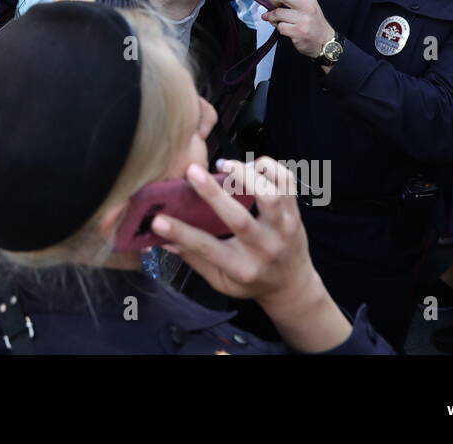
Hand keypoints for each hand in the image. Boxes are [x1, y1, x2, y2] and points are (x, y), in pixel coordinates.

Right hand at [153, 158, 324, 307]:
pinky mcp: (295, 213)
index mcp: (240, 267)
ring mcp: (283, 229)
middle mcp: (263, 248)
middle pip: (239, 219)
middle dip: (213, 193)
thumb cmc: (251, 281)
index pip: (207, 249)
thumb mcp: (221, 281)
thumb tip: (160, 240)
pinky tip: (252, 165)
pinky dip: (271, 168)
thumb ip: (193, 259)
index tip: (157, 220)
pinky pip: (288, 183)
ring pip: (270, 197)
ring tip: (225, 165)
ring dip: (246, 175)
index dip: (180, 234)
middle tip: (191, 171)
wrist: (293, 286)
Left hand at [263, 0, 332, 57]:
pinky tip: (284, 28)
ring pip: (278, 13)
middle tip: (272, 5)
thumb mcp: (308, 6)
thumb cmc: (314, 24)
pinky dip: (278, 28)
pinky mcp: (299, 32)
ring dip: (272, 17)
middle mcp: (307, 6)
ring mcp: (303, 20)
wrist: (325, 42)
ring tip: (276, 20)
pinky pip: (280, 27)